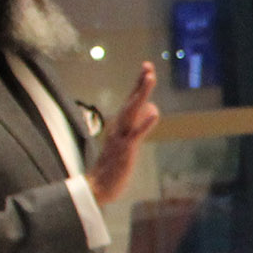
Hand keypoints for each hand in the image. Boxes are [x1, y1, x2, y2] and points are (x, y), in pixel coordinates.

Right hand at [87, 61, 160, 204]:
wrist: (97, 186)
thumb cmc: (113, 165)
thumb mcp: (129, 141)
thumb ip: (140, 125)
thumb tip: (153, 108)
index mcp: (119, 124)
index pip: (131, 100)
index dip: (139, 84)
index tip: (147, 68)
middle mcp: (118, 126)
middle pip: (131, 101)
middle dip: (140, 84)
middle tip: (148, 66)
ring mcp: (121, 137)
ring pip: (132, 112)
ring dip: (141, 95)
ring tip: (150, 79)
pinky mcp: (125, 150)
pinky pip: (136, 135)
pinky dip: (145, 123)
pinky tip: (155, 113)